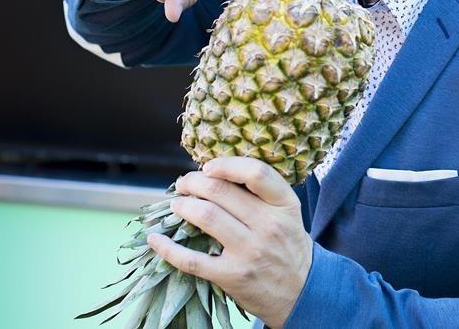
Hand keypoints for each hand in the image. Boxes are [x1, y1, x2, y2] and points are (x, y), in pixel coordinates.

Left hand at [147, 157, 312, 328]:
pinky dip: (168, 248)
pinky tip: (155, 239)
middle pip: (221, 191)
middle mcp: (269, 226)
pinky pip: (192, 259)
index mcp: (284, 205)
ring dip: (182, 206)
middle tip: (183, 184)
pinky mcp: (232, 276)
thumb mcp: (288, 214)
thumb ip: (261, 194)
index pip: (255, 172)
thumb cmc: (288, 246)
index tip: (208, 167)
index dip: (225, 165)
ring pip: (205, 216)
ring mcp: (250, 252)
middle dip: (193, 182)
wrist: (303, 293)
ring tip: (176, 204)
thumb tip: (215, 174)